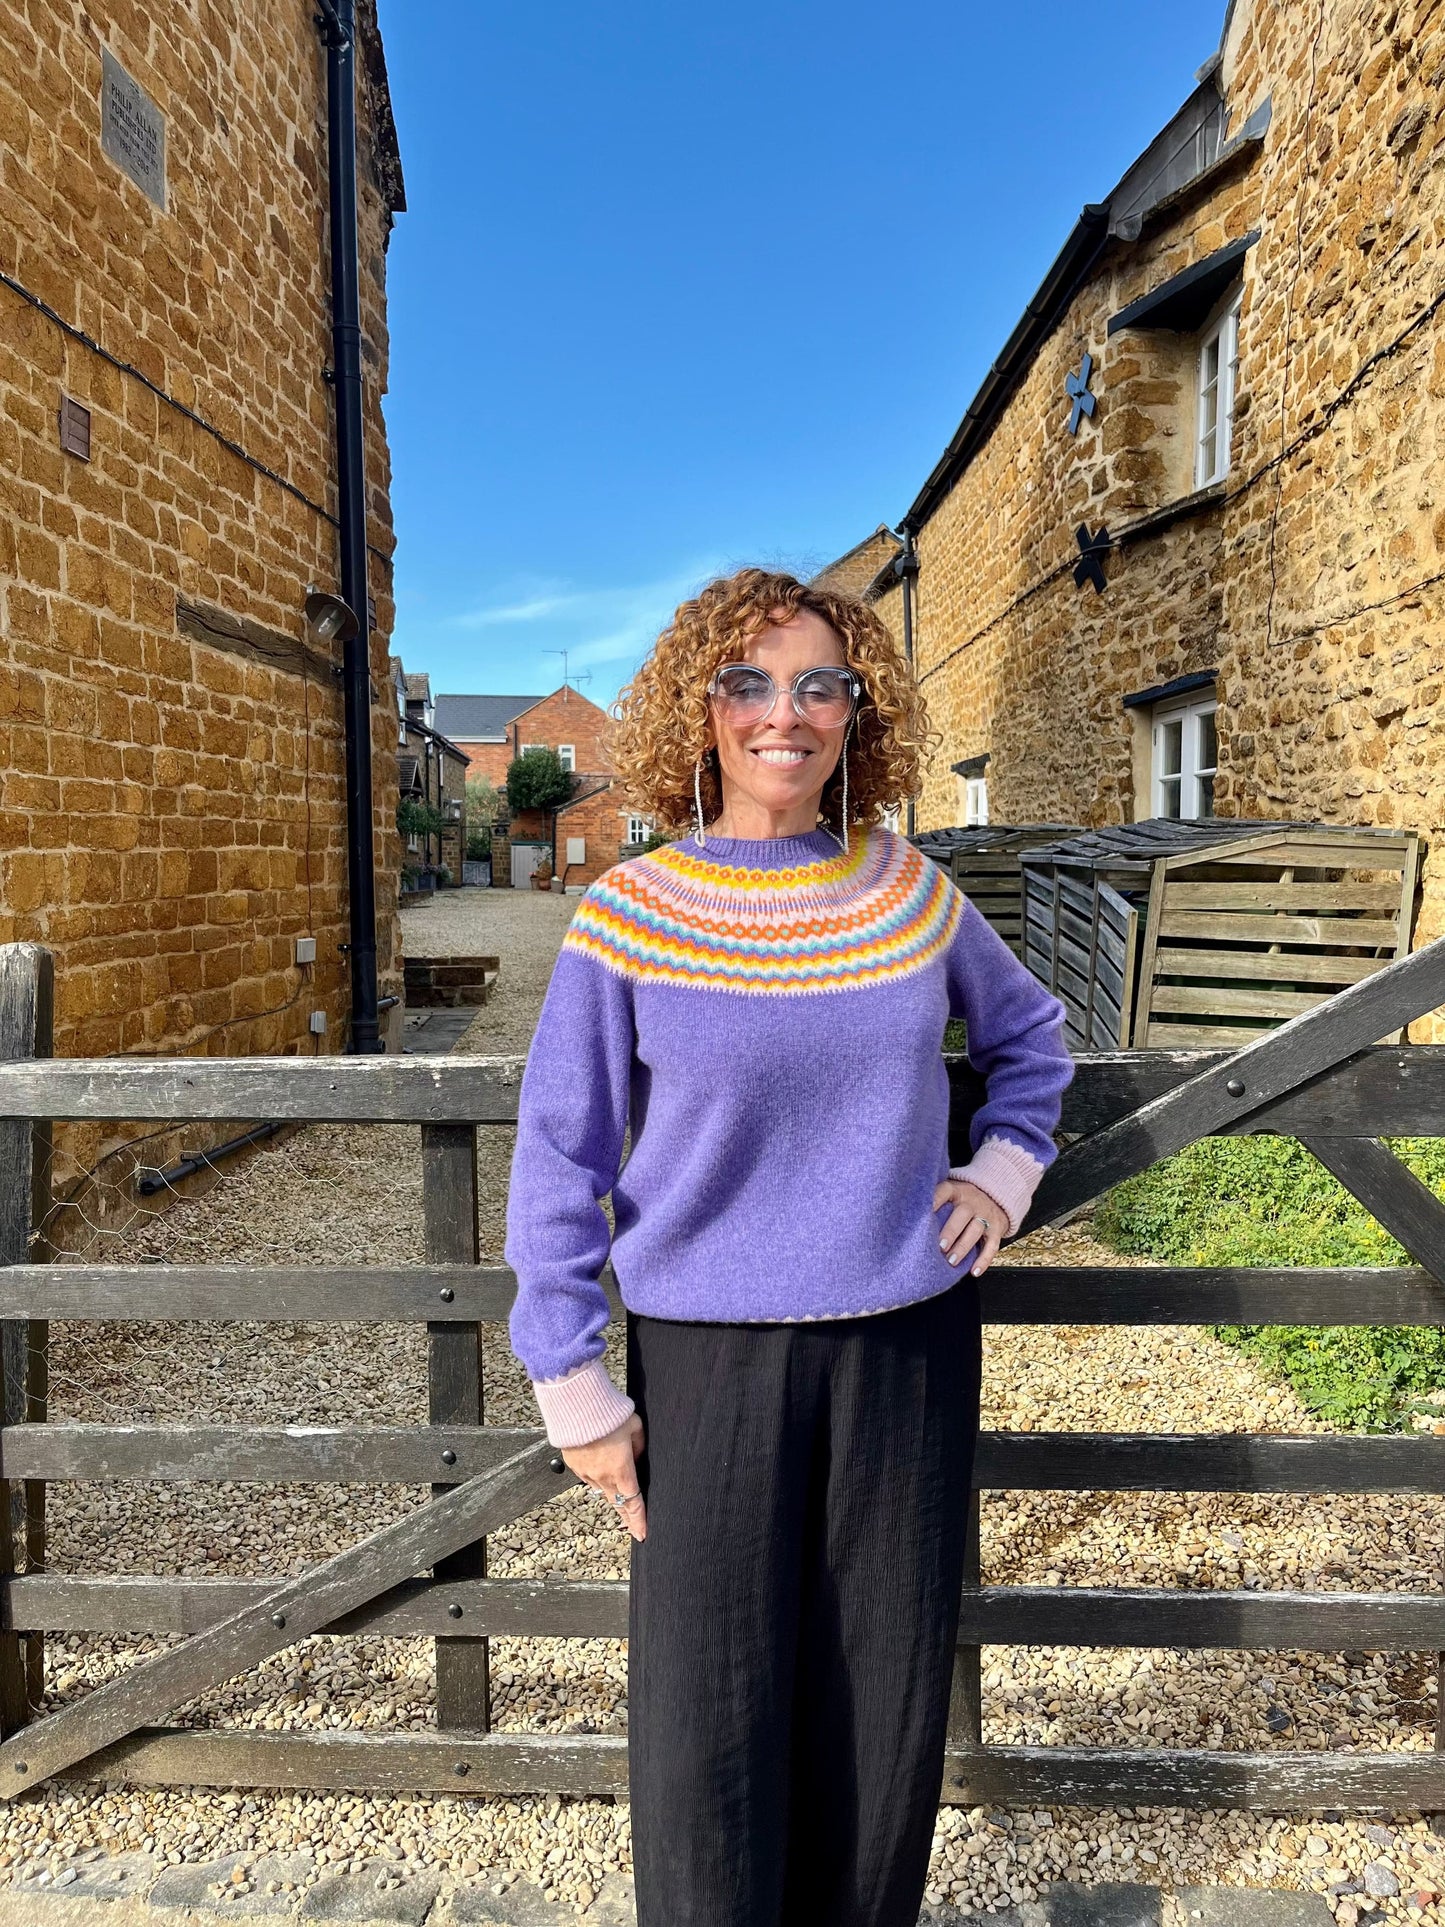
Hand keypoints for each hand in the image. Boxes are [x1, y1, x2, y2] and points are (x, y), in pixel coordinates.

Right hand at [561, 1412, 646, 1540]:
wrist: (578, 1407)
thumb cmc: (608, 1414)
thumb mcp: (635, 1428)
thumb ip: (639, 1446)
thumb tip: (636, 1457)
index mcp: (622, 1470)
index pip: (633, 1503)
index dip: (639, 1520)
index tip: (642, 1533)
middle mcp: (603, 1476)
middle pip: (617, 1504)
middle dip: (626, 1518)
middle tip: (633, 1529)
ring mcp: (586, 1472)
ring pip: (602, 1492)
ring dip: (611, 1498)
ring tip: (619, 1504)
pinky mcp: (574, 1465)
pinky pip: (588, 1479)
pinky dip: (597, 1481)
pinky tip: (601, 1478)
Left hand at [932, 1177, 1005, 1275]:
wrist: (996, 1197)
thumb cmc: (963, 1200)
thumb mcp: (951, 1193)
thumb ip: (935, 1201)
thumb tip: (908, 1213)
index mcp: (957, 1191)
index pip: (945, 1191)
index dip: (936, 1200)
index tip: (925, 1211)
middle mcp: (972, 1202)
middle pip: (962, 1214)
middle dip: (951, 1231)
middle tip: (940, 1246)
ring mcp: (986, 1215)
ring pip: (976, 1230)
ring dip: (963, 1247)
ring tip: (951, 1261)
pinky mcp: (997, 1230)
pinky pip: (992, 1246)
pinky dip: (984, 1260)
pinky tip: (974, 1271)